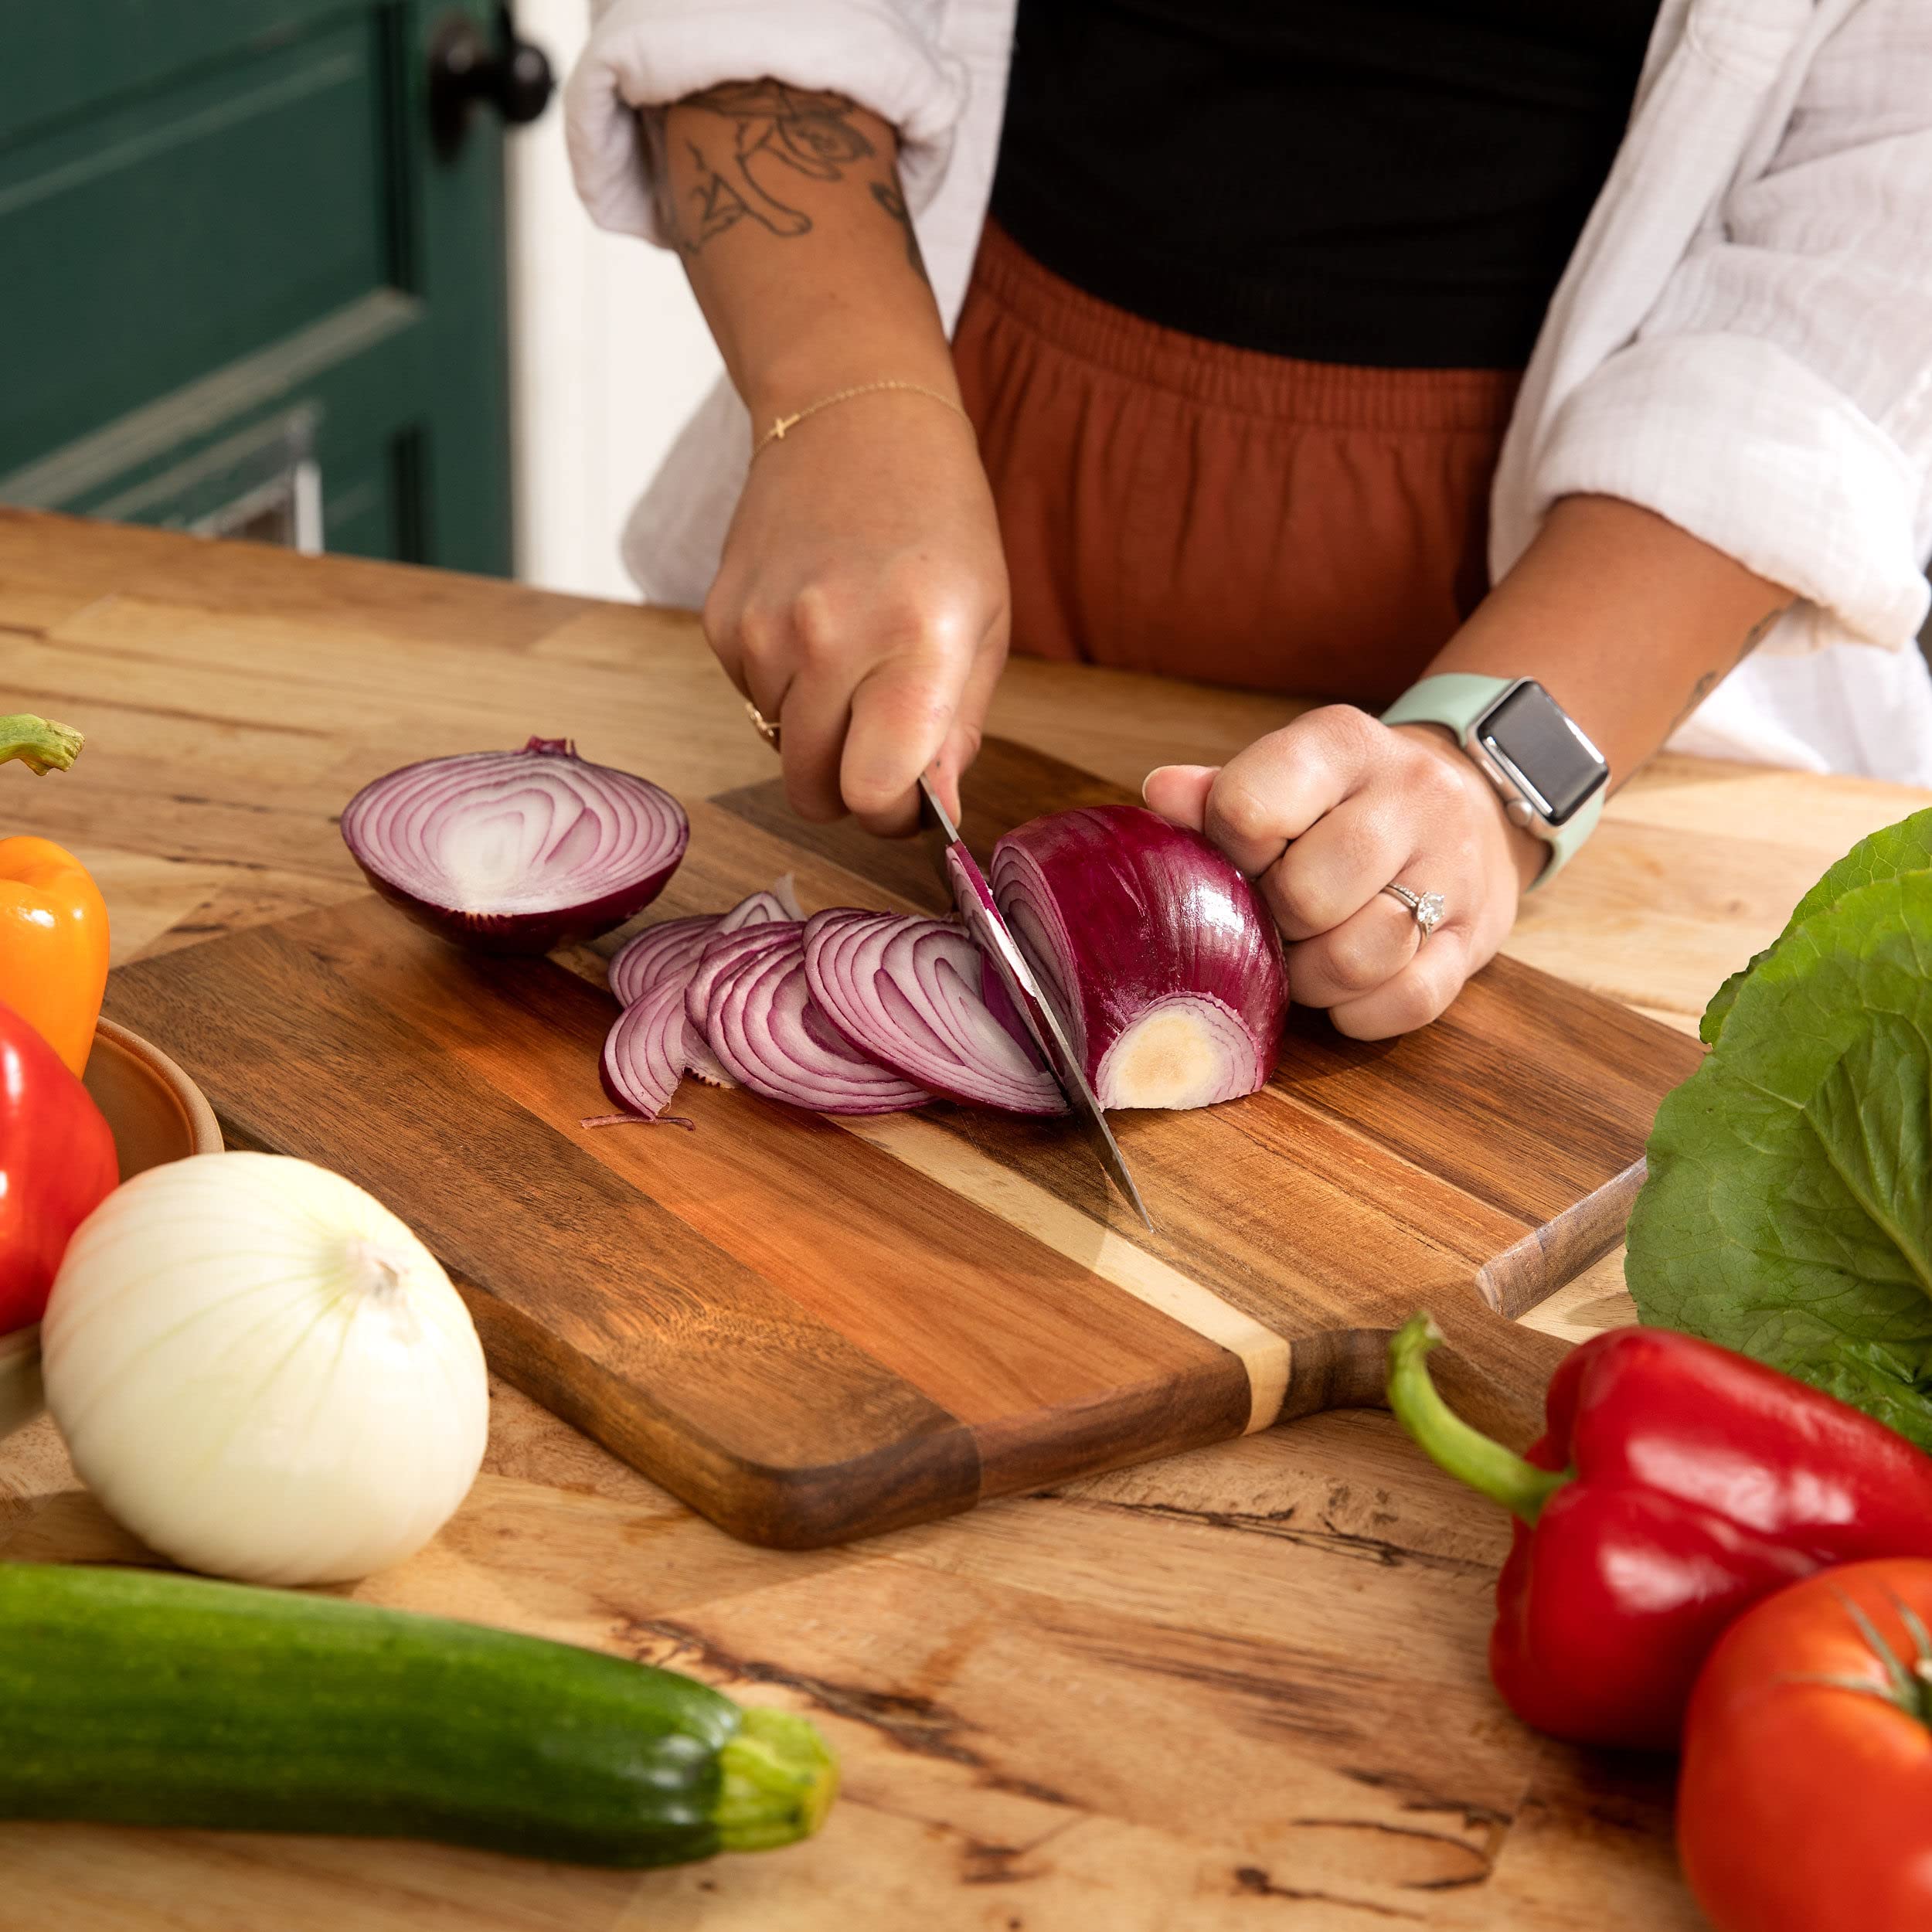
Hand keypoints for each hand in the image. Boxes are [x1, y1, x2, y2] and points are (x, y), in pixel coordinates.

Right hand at [703, 391, 1009, 834]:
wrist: (853, 419)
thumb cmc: (939, 524)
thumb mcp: (983, 625)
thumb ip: (956, 730)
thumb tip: (932, 808)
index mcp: (913, 643)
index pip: (871, 793)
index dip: (892, 815)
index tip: (910, 798)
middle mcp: (828, 639)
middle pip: (815, 791)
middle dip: (852, 788)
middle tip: (884, 745)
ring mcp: (762, 631)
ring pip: (782, 749)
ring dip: (817, 730)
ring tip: (854, 656)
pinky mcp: (721, 622)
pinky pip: (752, 702)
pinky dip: (784, 688)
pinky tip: (814, 627)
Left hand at [1143, 707, 1544, 1037]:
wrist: (1478, 805)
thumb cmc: (1349, 801)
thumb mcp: (1289, 774)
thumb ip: (1221, 791)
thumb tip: (1159, 795)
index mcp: (1343, 744)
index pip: (1252, 808)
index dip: (1230, 852)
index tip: (1241, 861)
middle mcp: (1410, 796)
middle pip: (1307, 894)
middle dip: (1274, 924)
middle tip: (1273, 920)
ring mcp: (1454, 869)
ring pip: (1362, 955)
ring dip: (1315, 977)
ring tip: (1307, 956)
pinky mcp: (1479, 938)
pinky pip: (1410, 1001)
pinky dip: (1363, 1010)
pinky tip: (1349, 986)